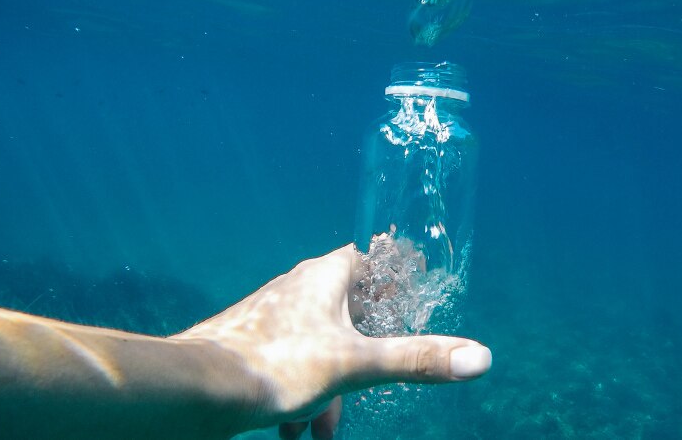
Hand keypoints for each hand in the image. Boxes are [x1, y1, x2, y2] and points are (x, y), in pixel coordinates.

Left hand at [172, 243, 490, 438]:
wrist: (201, 389)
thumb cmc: (277, 366)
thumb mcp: (357, 367)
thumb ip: (417, 360)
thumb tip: (479, 357)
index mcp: (324, 277)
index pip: (368, 258)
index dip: (391, 278)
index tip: (406, 301)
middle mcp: (296, 287)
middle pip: (347, 313)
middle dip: (362, 359)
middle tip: (368, 388)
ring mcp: (271, 314)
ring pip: (317, 347)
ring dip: (329, 390)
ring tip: (323, 431)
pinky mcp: (251, 341)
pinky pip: (289, 364)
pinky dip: (299, 396)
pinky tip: (295, 430)